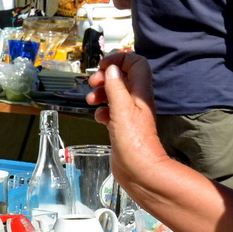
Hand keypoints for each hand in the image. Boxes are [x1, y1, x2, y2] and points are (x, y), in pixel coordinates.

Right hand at [86, 54, 166, 188]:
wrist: (141, 171)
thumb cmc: (134, 142)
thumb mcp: (121, 110)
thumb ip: (116, 87)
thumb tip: (113, 69)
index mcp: (141, 92)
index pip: (136, 63)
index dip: (120, 59)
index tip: (103, 66)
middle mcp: (137, 101)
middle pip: (123, 77)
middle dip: (106, 76)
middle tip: (93, 83)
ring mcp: (130, 115)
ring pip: (115, 94)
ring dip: (101, 93)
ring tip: (91, 101)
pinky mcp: (123, 127)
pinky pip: (111, 111)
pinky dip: (102, 110)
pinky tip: (99, 118)